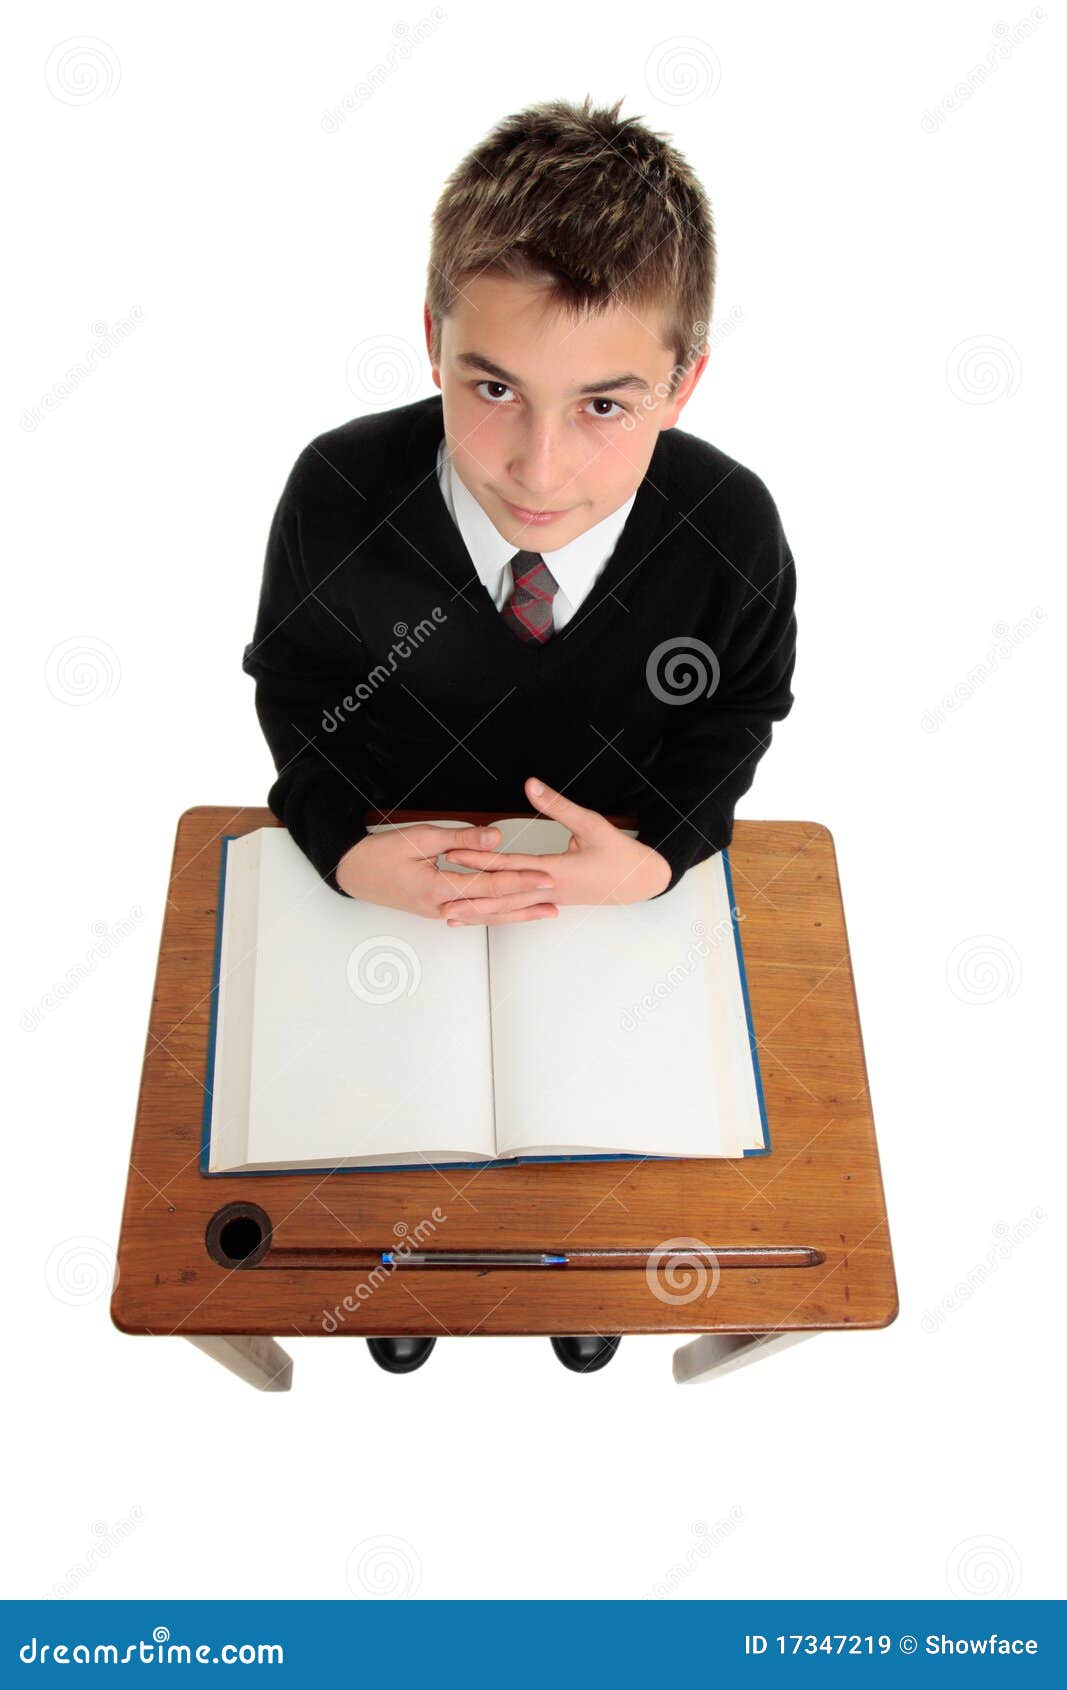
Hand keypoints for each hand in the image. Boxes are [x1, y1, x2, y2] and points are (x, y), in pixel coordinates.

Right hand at [335, 822, 558, 923]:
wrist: (354, 871)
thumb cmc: (382, 853)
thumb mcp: (421, 837)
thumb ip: (461, 839)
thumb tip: (496, 838)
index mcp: (438, 889)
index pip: (490, 886)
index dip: (521, 881)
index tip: (547, 877)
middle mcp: (442, 907)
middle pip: (494, 907)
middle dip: (527, 903)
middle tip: (557, 898)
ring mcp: (439, 912)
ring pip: (486, 915)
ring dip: (517, 914)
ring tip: (545, 912)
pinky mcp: (437, 910)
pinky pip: (474, 914)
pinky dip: (497, 913)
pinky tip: (511, 914)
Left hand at [438, 777, 671, 920]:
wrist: (640, 882)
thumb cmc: (618, 853)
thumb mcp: (591, 823)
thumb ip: (557, 805)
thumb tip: (530, 785)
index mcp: (557, 871)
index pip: (510, 865)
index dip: (480, 860)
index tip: (454, 855)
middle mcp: (549, 891)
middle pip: (503, 894)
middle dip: (470, 893)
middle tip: (440, 893)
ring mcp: (550, 901)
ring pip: (509, 909)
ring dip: (479, 912)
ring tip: (450, 916)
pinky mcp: (552, 903)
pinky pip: (519, 911)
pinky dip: (498, 914)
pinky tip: (481, 916)